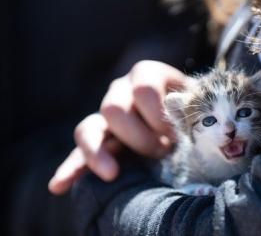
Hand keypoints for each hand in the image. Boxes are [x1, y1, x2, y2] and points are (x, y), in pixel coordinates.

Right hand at [48, 60, 185, 194]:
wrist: (191, 124)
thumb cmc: (198, 113)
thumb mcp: (201, 105)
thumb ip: (195, 107)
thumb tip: (186, 115)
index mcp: (147, 75)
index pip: (143, 89)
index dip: (158, 115)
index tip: (175, 134)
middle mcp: (122, 91)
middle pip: (113, 109)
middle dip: (139, 137)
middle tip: (163, 151)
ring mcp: (106, 116)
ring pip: (88, 129)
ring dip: (102, 154)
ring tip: (114, 173)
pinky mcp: (99, 142)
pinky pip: (77, 153)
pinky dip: (70, 170)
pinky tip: (59, 185)